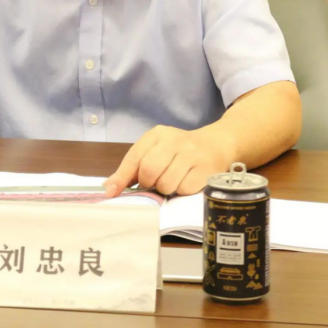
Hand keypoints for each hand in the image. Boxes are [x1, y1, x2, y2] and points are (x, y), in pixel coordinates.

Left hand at [103, 125, 233, 197]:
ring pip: (166, 184)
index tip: (111, 193)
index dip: (121, 177)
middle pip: (149, 170)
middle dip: (149, 183)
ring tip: (174, 180)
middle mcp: (174, 141)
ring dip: (166, 189)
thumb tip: (110, 187)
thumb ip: (134, 167)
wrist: (218, 143)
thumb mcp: (157, 150)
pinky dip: (182, 191)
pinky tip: (187, 181)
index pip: (134, 156)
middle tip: (156, 183)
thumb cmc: (180, 150)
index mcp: (157, 135)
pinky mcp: (206, 169)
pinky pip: (184, 189)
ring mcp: (191, 154)